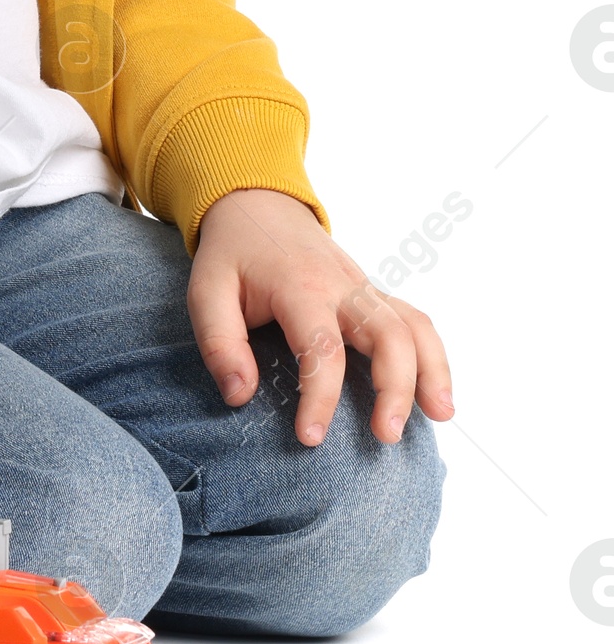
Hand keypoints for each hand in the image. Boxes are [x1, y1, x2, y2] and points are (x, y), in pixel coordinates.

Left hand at [187, 188, 454, 447]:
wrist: (258, 205)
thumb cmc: (232, 254)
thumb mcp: (205, 291)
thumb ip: (220, 343)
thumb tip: (240, 396)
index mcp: (299, 285)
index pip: (322, 347)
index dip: (321, 396)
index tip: (311, 438)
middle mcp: (342, 286)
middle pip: (388, 334)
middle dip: (395, 388)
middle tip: (386, 436)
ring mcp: (364, 288)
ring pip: (413, 325)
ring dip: (431, 371)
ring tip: (439, 416)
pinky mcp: (373, 294)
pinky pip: (415, 321)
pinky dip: (433, 356)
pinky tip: (436, 395)